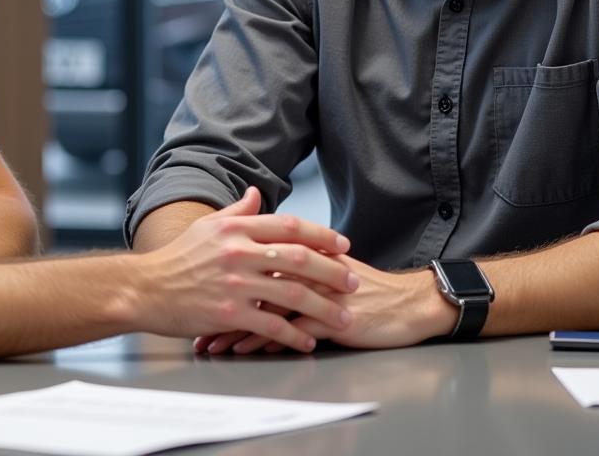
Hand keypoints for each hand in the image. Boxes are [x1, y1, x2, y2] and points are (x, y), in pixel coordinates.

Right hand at [136, 187, 357, 353]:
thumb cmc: (176, 257)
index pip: (289, 226)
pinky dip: (294, 335)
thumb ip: (236, 212)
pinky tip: (308, 341)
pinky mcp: (227, 314)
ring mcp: (234, 284)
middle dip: (332, 271)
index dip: (321, 235)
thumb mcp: (206, 227)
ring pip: (291, 294)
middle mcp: (238, 252)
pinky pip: (271, 325)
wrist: (145, 288)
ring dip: (323, 307)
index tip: (343, 245)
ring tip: (344, 317)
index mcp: (235, 229)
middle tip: (355, 283)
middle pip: (299, 258)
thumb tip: (257, 193)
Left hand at [196, 254, 454, 354]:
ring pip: (266, 307)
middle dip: (220, 302)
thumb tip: (257, 249)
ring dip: (236, 326)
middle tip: (194, 320)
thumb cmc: (360, 285)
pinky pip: (291, 329)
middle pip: (251, 281)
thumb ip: (289, 252)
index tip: (195, 287)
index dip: (222, 273)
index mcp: (299, 250)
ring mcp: (316, 291)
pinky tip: (246, 349)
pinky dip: (265, 339)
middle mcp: (304, 267)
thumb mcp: (322, 263)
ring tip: (212, 342)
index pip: (252, 256)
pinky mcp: (329, 316)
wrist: (404, 302)